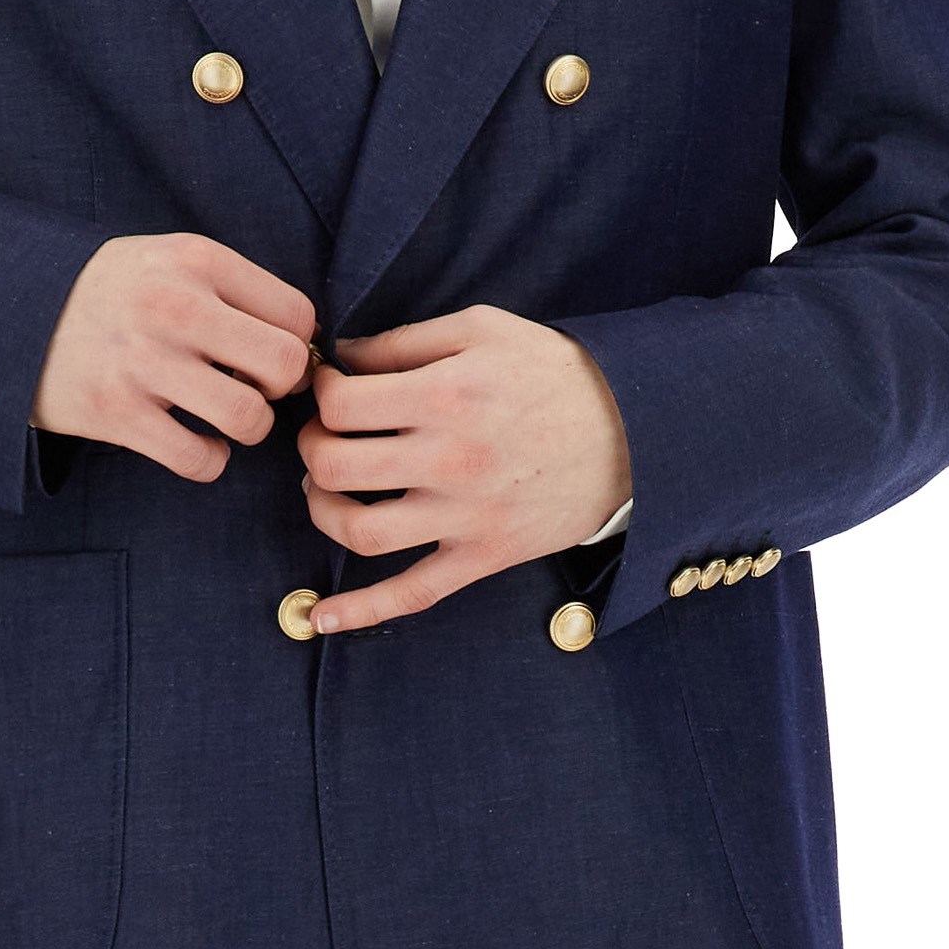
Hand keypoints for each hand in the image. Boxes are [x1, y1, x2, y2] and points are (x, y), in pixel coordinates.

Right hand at [31, 232, 316, 480]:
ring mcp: (143, 362)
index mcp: (195, 260)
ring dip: (248, 428)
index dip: (296, 344)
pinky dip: (209, 461)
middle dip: (283, 388)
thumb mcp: (167, 260)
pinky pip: (198, 459)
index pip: (298, 315)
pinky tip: (196, 444)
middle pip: (286, 365)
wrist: (6, 312)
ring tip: (225, 417)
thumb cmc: (109, 292)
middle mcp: (173, 306)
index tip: (268, 356)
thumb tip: (306, 345)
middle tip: (256, 389)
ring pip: (249, 418)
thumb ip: (232, 289)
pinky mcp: (115, 413)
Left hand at [296, 304, 631, 632]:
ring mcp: (466, 516)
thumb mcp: (484, 329)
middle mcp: (450, 459)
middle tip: (322, 436)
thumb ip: (407, 341)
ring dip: (322, 511)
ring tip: (326, 491)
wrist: (636, 430)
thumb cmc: (556, 372)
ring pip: (359, 532)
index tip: (331, 389)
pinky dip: (363, 611)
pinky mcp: (485, 555)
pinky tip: (323, 619)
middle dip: (311, 447)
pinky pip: (414, 594)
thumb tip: (343, 358)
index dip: (321, 392)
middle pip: (335, 465)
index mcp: (446, 395)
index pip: (340, 404)